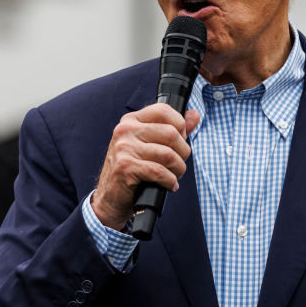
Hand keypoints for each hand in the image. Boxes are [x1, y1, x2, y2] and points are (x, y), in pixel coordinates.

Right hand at [91, 104, 199, 229]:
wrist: (111, 196)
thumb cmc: (134, 169)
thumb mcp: (151, 144)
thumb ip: (174, 129)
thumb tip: (194, 115)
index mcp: (132, 120)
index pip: (163, 111)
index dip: (180, 126)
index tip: (179, 141)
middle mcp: (125, 130)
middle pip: (171, 133)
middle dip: (183, 152)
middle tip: (178, 164)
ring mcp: (124, 148)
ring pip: (168, 154)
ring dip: (178, 169)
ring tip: (174, 176)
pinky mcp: (125, 167)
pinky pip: (159, 171)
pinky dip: (170, 181)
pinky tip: (169, 185)